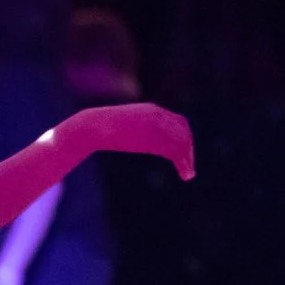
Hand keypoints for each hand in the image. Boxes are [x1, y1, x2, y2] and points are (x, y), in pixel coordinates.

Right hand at [70, 103, 195, 180]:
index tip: (182, 152)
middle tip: (188, 166)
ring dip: (188, 159)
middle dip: (189, 149)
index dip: (183, 137)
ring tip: (188, 175)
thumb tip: (127, 136)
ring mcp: (158, 126)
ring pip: (183, 142)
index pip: (178, 121)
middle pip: (184, 131)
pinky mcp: (155, 139)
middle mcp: (159, 115)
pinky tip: (184, 174)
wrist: (95, 126)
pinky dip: (183, 163)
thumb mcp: (120, 126)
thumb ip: (131, 129)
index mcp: (152, 110)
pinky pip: (175, 151)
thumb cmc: (101, 127)